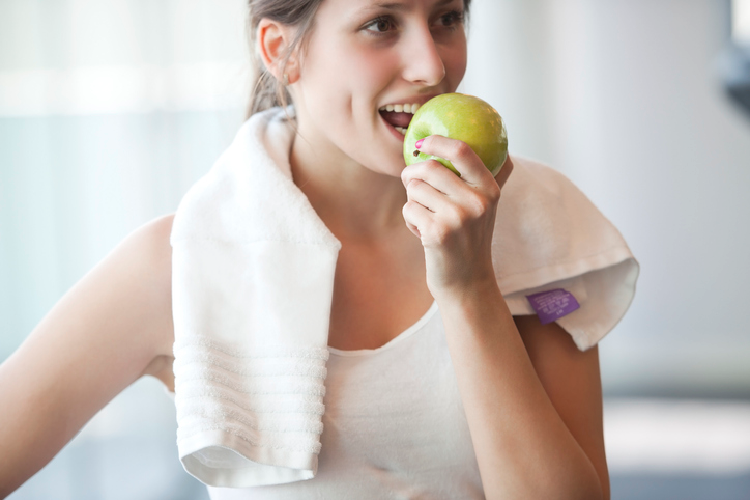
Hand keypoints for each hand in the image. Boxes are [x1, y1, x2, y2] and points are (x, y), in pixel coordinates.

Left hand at [401, 135, 513, 296]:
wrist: (467, 282)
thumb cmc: (470, 239)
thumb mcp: (487, 207)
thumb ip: (489, 177)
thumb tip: (501, 146)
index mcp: (489, 190)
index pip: (463, 151)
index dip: (438, 142)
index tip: (422, 144)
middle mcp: (477, 202)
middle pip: (429, 168)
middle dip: (412, 174)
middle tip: (411, 183)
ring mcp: (457, 218)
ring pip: (415, 188)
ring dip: (413, 201)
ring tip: (426, 217)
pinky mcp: (437, 233)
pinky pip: (409, 209)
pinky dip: (410, 220)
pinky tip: (424, 233)